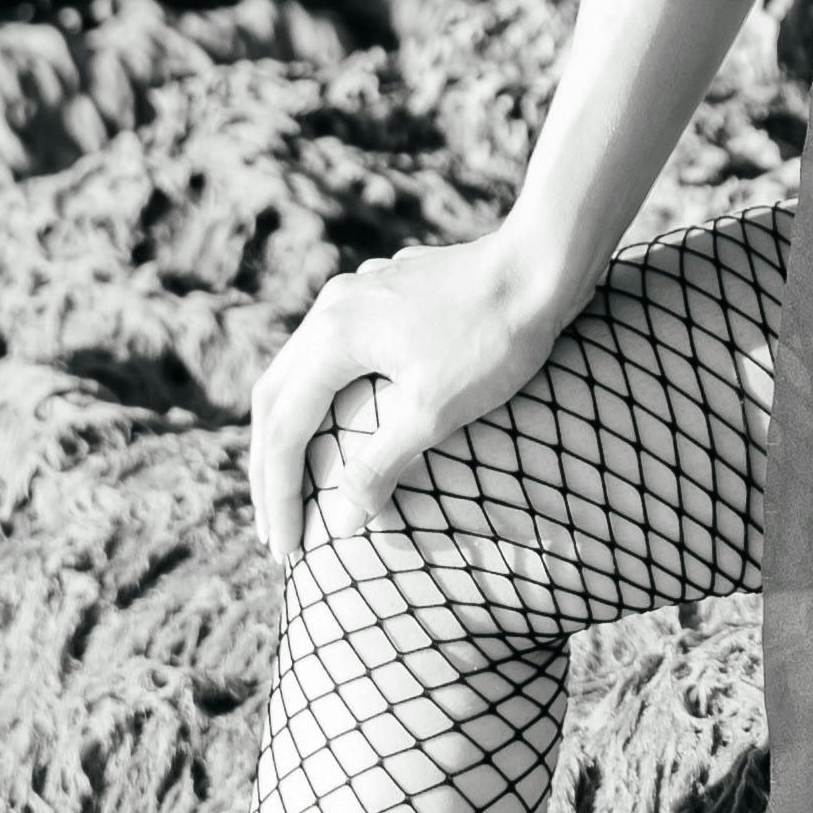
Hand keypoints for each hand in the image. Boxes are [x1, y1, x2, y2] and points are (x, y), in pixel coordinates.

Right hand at [242, 226, 573, 565]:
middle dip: (269, 468)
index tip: (286, 548)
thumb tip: (339, 522)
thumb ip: (379, 465)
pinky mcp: (384, 294)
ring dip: (290, 430)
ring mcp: (357, 294)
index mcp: (333, 336)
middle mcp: (332, 308)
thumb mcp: (434, 410)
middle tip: (273, 528)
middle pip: (275, 398)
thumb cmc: (493, 338)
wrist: (543, 264)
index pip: (284, 430)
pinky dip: (320, 398)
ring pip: (299, 371)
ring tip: (291, 484)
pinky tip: (335, 420)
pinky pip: (330, 353)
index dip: (281, 495)